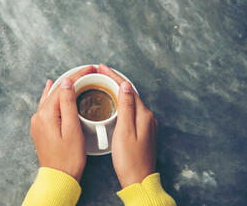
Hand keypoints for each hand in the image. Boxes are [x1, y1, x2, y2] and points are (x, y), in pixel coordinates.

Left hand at [30, 65, 96, 181]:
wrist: (58, 177)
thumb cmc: (68, 158)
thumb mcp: (72, 129)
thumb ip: (68, 104)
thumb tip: (66, 82)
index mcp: (46, 114)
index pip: (63, 87)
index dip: (78, 76)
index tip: (91, 68)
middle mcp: (38, 115)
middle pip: (56, 90)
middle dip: (73, 79)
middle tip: (89, 71)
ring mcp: (37, 122)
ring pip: (51, 97)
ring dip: (64, 87)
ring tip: (77, 76)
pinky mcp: (40, 128)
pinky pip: (46, 105)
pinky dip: (53, 96)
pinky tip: (52, 87)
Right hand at [98, 64, 157, 187]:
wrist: (138, 179)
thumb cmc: (129, 159)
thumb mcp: (124, 131)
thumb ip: (126, 107)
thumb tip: (125, 85)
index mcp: (143, 115)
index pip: (127, 88)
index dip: (113, 76)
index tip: (101, 67)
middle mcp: (147, 117)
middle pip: (130, 92)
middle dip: (114, 80)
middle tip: (99, 72)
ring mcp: (145, 124)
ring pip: (130, 100)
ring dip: (117, 90)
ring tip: (103, 83)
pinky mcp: (142, 131)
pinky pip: (131, 110)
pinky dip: (121, 102)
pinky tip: (113, 103)